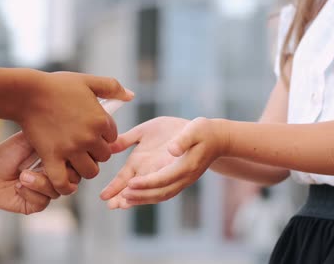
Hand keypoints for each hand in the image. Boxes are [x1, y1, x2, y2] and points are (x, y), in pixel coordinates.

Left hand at [0, 132, 80, 214]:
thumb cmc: (8, 153)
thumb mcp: (32, 139)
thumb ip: (53, 136)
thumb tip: (70, 130)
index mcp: (59, 160)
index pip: (78, 162)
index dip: (71, 159)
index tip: (58, 152)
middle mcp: (56, 176)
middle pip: (74, 179)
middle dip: (59, 172)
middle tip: (42, 165)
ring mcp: (47, 191)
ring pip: (59, 191)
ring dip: (40, 183)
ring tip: (23, 175)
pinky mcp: (36, 205)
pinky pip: (43, 202)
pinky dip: (30, 193)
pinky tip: (18, 186)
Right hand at [19, 71, 133, 194]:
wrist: (27, 93)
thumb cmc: (57, 85)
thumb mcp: (88, 81)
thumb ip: (112, 87)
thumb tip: (131, 96)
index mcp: (100, 120)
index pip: (113, 138)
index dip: (103, 136)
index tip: (90, 132)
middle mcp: (89, 137)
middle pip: (104, 157)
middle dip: (95, 153)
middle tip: (83, 147)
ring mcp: (71, 149)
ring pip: (89, 172)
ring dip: (84, 169)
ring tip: (75, 161)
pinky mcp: (52, 158)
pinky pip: (63, 182)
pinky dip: (65, 186)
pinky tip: (65, 182)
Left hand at [114, 117, 228, 205]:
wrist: (216, 139)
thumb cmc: (203, 131)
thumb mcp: (194, 130)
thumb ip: (183, 140)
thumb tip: (172, 149)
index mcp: (185, 166)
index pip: (163, 178)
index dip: (146, 183)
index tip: (129, 184)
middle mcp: (182, 178)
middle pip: (158, 193)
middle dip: (138, 197)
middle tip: (117, 201)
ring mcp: (179, 181)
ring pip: (158, 195)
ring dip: (139, 200)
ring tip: (119, 203)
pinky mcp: (175, 179)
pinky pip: (159, 192)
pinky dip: (145, 197)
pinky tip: (129, 198)